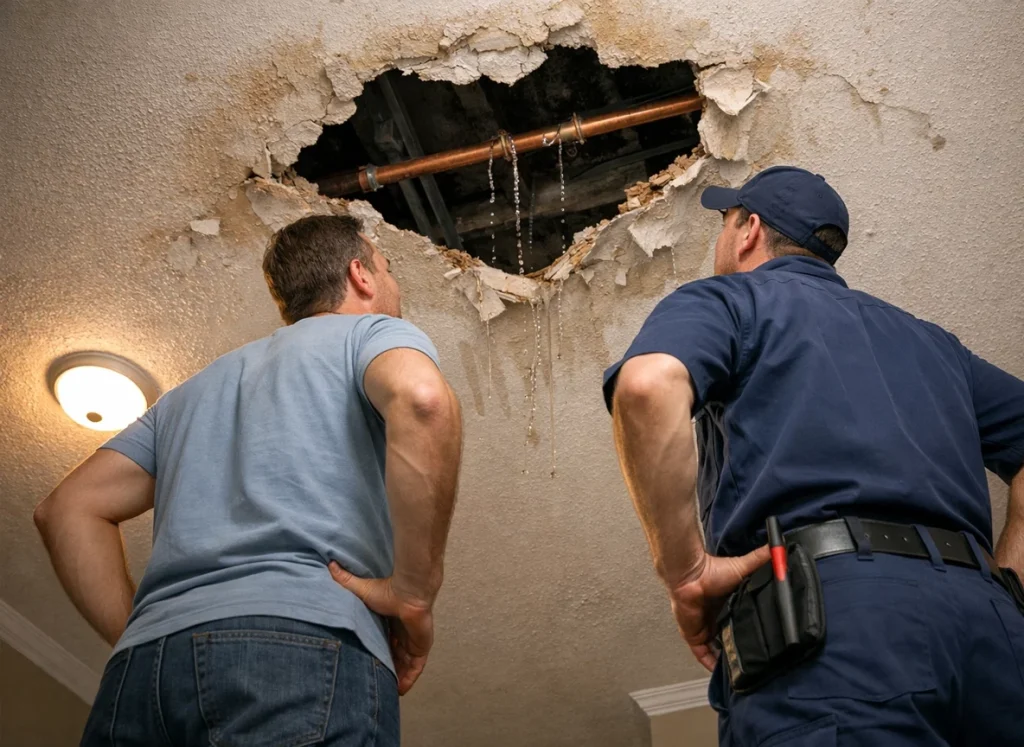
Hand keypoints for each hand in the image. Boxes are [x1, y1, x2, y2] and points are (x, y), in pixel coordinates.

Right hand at [329, 563, 433, 694]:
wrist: (408, 592)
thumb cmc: (387, 591)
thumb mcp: (361, 590)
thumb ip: (346, 580)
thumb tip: (330, 565)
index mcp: (391, 622)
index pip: (384, 642)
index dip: (377, 653)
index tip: (366, 664)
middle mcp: (403, 633)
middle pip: (394, 656)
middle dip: (386, 668)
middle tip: (374, 683)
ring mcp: (414, 641)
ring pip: (404, 665)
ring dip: (396, 677)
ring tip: (385, 692)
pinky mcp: (422, 646)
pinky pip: (416, 667)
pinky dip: (409, 678)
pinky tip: (400, 690)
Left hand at [667, 546, 769, 671]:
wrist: (690, 574)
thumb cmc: (713, 570)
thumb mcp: (745, 567)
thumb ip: (762, 559)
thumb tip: (781, 548)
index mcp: (729, 606)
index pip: (743, 624)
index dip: (753, 635)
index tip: (766, 646)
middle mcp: (718, 619)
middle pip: (731, 640)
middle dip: (741, 651)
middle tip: (756, 664)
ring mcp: (705, 629)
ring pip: (718, 651)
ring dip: (727, 660)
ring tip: (743, 671)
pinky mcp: (694, 636)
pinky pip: (703, 655)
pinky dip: (711, 664)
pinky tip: (723, 672)